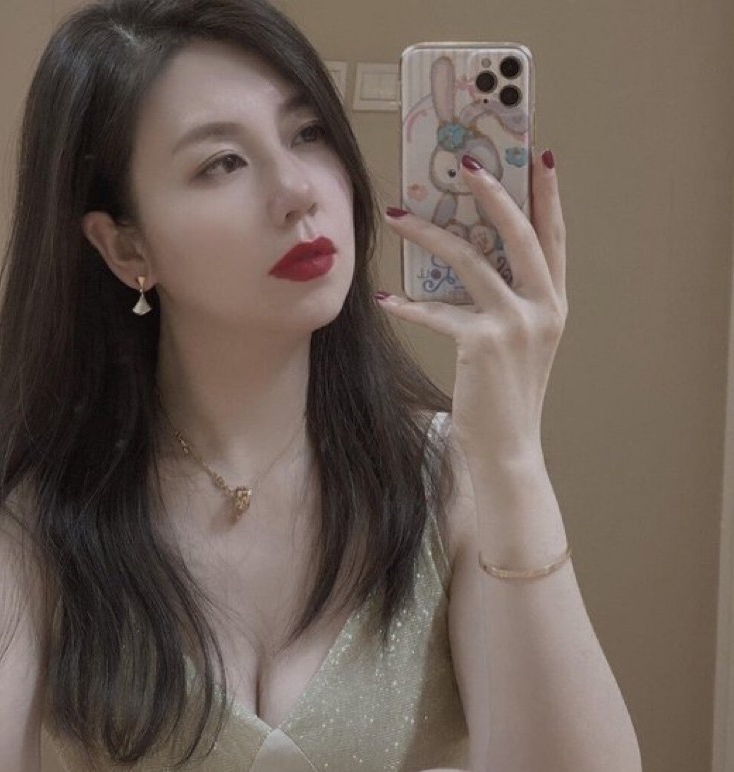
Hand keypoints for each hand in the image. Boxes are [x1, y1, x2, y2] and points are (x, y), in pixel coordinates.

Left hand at [377, 150, 566, 469]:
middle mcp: (543, 308)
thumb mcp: (519, 344)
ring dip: (429, 234)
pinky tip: (384, 298)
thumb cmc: (505, 396)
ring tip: (400, 215)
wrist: (508, 448)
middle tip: (466, 161)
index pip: (555, 238)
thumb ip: (507, 303)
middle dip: (493, 192)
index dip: (548, 196)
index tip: (539, 156)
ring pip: (470, 261)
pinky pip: (437, 310)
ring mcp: (516, 324)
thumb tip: (468, 261)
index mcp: (555, 304)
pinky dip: (408, 304)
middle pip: (519, 234)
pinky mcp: (482, 343)